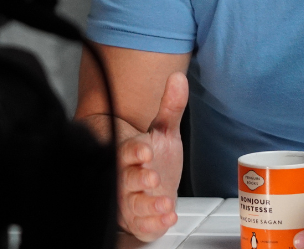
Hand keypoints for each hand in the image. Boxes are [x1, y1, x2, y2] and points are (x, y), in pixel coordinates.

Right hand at [117, 72, 187, 239]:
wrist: (151, 188)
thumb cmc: (155, 160)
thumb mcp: (164, 132)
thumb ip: (170, 107)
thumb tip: (178, 78)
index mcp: (130, 154)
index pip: (127, 151)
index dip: (135, 151)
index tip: (146, 150)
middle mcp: (126, 178)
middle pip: (125, 179)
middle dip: (138, 179)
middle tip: (151, 177)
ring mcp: (131, 201)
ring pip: (133, 204)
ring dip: (148, 204)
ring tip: (164, 201)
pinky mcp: (139, 220)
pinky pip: (143, 224)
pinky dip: (155, 223)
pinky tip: (168, 217)